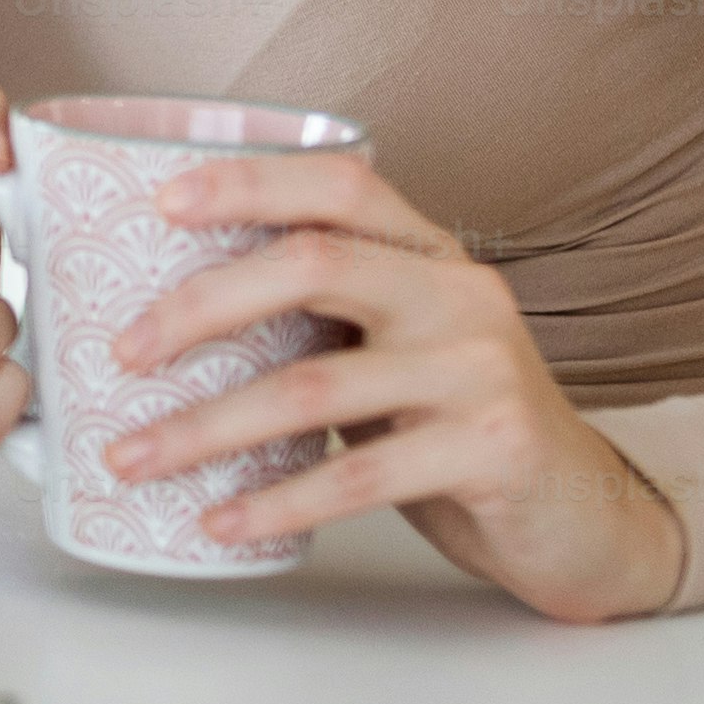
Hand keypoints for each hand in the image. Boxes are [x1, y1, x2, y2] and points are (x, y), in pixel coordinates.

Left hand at [106, 149, 685, 623]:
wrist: (581, 516)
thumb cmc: (456, 425)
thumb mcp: (395, 350)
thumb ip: (318, 317)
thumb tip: (164, 317)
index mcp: (428, 254)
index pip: (340, 183)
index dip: (250, 182)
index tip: (162, 204)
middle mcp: (459, 294)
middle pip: (313, 264)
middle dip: (200, 305)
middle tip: (122, 353)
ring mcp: (479, 370)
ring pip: (314, 386)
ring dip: (206, 427)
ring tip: (132, 458)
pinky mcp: (491, 450)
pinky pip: (357, 475)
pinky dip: (275, 502)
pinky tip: (219, 521)